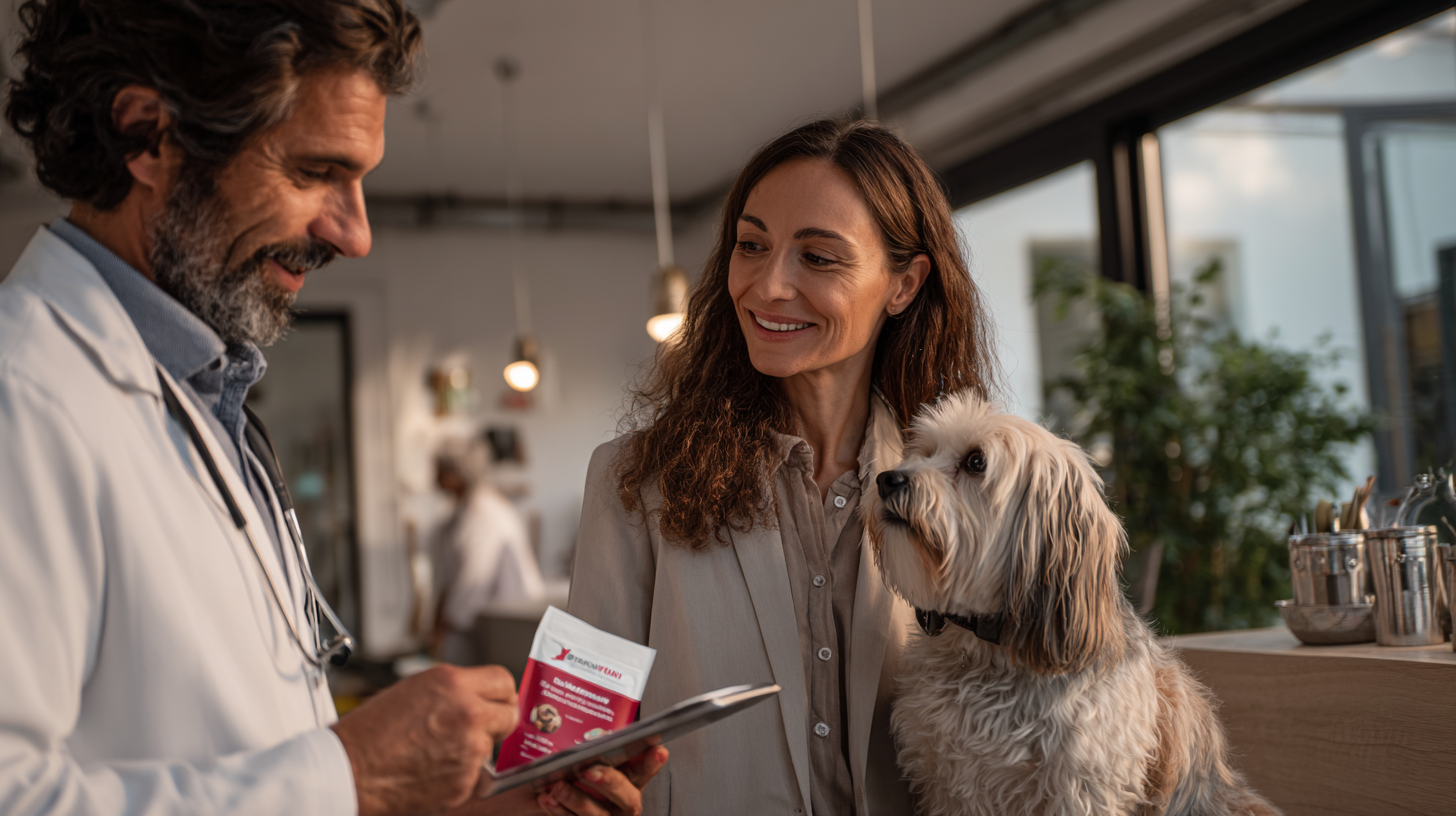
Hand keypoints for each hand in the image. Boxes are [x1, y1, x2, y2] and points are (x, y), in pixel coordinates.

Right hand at [332, 664, 518, 815]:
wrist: (349, 770)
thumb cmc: (371, 731)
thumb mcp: (415, 690)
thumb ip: (454, 691)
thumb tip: (478, 697)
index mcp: (453, 683)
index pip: (503, 680)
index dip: (502, 693)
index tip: (499, 700)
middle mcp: (468, 713)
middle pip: (508, 714)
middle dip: (497, 721)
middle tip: (476, 728)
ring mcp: (470, 749)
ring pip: (489, 747)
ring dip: (472, 749)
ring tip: (435, 752)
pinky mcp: (465, 781)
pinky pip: (474, 775)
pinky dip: (459, 774)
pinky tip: (431, 770)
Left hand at [455, 746, 667, 815]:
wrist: (516, 798)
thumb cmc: (548, 771)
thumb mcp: (567, 749)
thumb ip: (583, 739)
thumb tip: (581, 711)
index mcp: (622, 775)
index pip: (644, 768)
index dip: (651, 761)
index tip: (657, 749)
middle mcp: (617, 799)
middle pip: (629, 797)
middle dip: (610, 782)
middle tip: (590, 770)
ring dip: (579, 800)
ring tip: (557, 786)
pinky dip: (561, 811)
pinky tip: (547, 798)